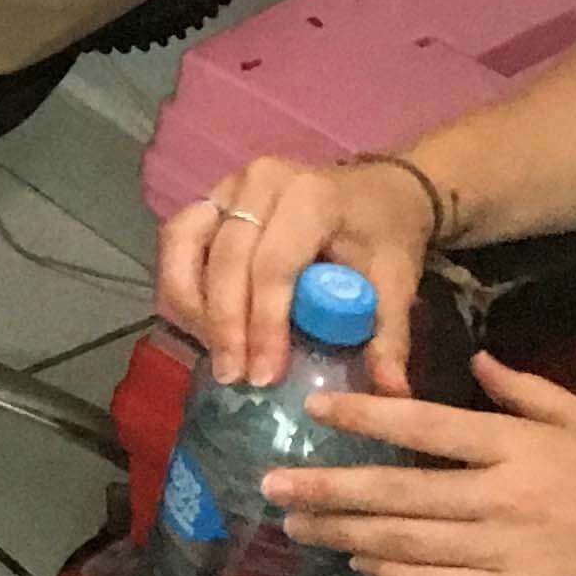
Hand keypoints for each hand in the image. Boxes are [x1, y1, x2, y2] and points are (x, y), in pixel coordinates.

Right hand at [155, 151, 437, 393]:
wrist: (377, 189)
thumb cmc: (385, 235)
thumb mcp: (398, 283)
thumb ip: (389, 337)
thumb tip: (389, 393)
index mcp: (311, 196)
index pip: (273, 265)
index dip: (263, 324)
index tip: (264, 376)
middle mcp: (260, 181)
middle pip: (224, 257)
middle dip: (223, 324)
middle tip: (233, 376)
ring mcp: (229, 184)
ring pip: (182, 242)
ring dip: (189, 303)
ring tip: (214, 351)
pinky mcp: (211, 196)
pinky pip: (178, 239)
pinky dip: (181, 284)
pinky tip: (202, 324)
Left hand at [266, 354, 575, 575]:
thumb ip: (527, 392)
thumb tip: (477, 364)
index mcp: (519, 445)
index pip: (424, 423)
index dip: (364, 414)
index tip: (314, 407)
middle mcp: (504, 496)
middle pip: (397, 490)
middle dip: (327, 485)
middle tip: (271, 481)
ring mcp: (509, 551)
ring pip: (407, 542)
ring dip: (344, 533)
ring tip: (296, 524)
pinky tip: (359, 568)